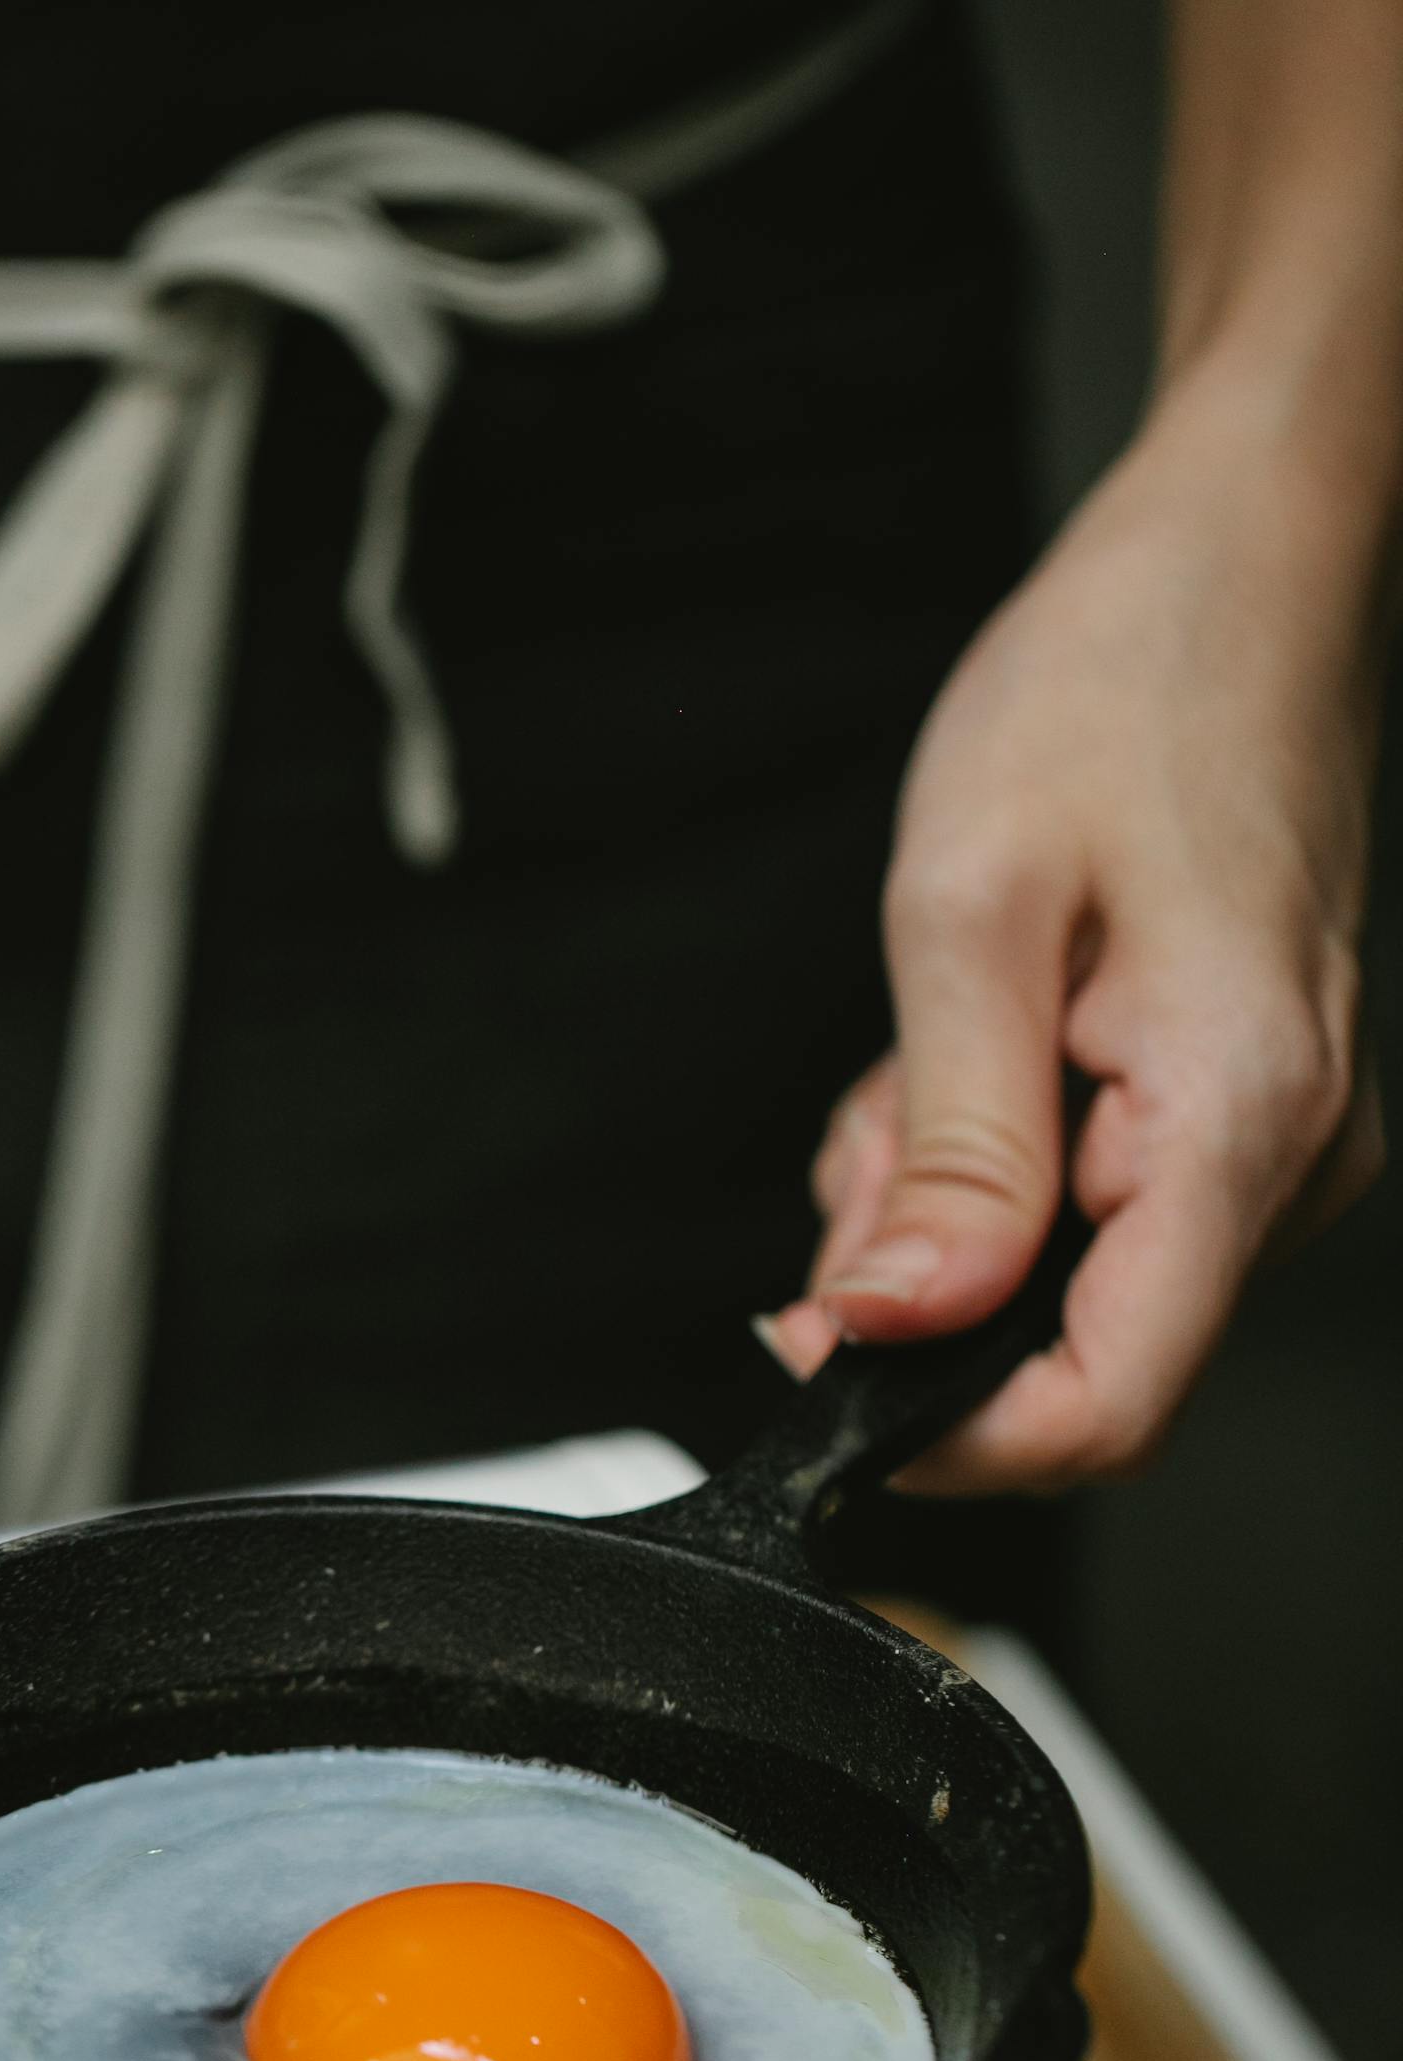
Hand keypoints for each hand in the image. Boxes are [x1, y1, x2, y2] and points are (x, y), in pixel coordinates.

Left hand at [758, 377, 1385, 1491]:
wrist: (1237, 566)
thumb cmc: (1122, 685)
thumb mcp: (972, 912)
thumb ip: (943, 1151)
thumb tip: (891, 1328)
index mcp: (1234, 1117)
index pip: (1110, 1406)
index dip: (951, 1435)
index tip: (831, 1375)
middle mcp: (1287, 1154)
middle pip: (1078, 1349)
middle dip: (932, 1282)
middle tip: (876, 1119)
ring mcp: (1277, 1135)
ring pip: (1074, 1279)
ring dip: (955, 1203)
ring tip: (933, 1041)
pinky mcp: (1246, 1105)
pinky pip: (1101, 1206)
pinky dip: (1004, 1157)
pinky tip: (986, 1039)